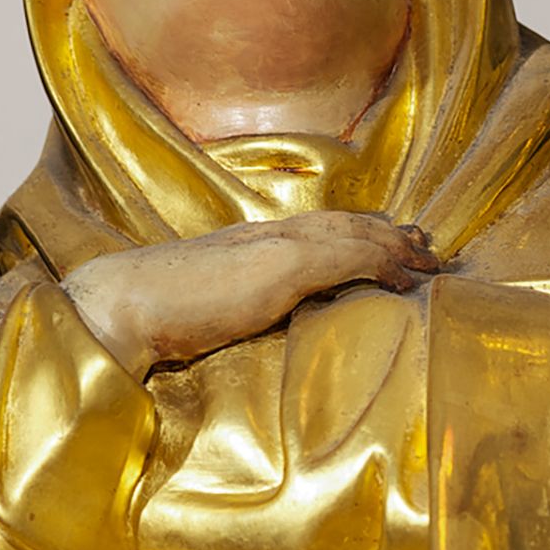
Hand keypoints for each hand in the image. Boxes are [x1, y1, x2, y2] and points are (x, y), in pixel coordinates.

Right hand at [64, 212, 438, 375]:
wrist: (120, 305)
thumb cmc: (149, 316)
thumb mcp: (202, 310)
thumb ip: (229, 308)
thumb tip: (242, 326)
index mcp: (243, 244)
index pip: (309, 230)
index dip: (351, 233)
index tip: (384, 241)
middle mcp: (261, 235)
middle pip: (338, 223)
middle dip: (385, 231)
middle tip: (424, 242)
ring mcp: (271, 246)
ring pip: (349, 234)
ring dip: (394, 244)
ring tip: (428, 258)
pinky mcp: (278, 265)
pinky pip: (344, 256)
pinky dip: (380, 260)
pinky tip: (405, 276)